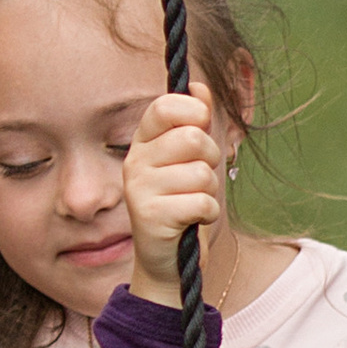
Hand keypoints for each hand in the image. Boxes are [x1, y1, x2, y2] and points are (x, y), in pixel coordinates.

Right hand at [123, 88, 226, 306]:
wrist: (167, 260)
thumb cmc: (183, 203)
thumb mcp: (191, 159)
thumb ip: (196, 122)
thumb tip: (200, 88)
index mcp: (144, 143)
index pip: (164, 107)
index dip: (192, 110)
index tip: (202, 123)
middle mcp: (135, 162)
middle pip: (192, 138)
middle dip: (211, 158)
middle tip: (200, 176)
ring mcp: (139, 190)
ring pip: (201, 173)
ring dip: (210, 190)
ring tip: (194, 201)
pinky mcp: (150, 218)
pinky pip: (201, 202)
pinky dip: (207, 212)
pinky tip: (193, 219)